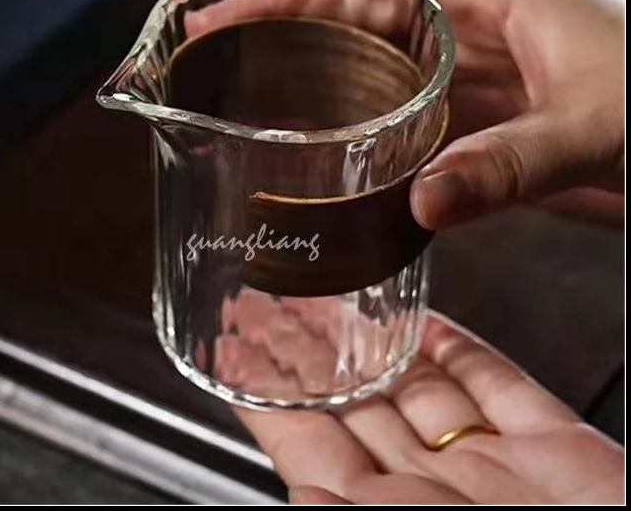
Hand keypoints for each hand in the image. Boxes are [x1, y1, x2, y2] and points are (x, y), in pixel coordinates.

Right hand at [187, 0, 623, 227]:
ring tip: (254, 111)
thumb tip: (419, 201)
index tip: (226, 17)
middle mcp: (468, 35)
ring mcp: (473, 83)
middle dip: (285, 40)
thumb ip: (509, 163)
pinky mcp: (482, 128)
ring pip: (375, 78)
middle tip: (216, 64)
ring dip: (319, 92)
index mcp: (486, 2)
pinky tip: (332, 160)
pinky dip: (365, 140)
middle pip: (355, 27)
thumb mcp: (592, 127)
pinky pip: (406, 126)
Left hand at [235, 312, 623, 504]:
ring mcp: (495, 475)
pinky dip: (457, 347)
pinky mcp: (555, 451)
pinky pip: (496, 384)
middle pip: (355, 408)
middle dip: (311, 354)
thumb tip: (300, 495)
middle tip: (271, 303)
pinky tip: (423, 318)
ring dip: (375, 340)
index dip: (267, 396)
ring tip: (332, 296)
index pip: (306, 448)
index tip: (231, 349)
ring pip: (418, 388)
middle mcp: (433, 501)